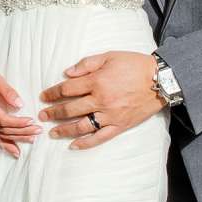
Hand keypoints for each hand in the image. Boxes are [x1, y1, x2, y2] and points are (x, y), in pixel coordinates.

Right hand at [0, 62, 39, 158]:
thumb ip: (6, 89)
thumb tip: (19, 103)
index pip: (2, 119)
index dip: (18, 123)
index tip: (32, 122)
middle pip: (0, 131)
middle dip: (20, 133)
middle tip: (37, 133)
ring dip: (13, 140)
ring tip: (30, 141)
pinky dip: (1, 144)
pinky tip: (11, 148)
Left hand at [40, 50, 166, 149]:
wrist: (160, 80)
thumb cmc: (134, 65)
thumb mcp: (110, 56)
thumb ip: (87, 64)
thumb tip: (67, 73)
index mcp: (97, 81)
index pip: (68, 89)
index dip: (53, 93)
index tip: (44, 96)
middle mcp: (101, 100)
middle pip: (70, 109)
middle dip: (53, 112)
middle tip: (42, 116)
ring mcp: (110, 115)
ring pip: (82, 126)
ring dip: (64, 130)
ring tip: (52, 132)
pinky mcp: (120, 125)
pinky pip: (100, 137)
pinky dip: (86, 143)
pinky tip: (73, 145)